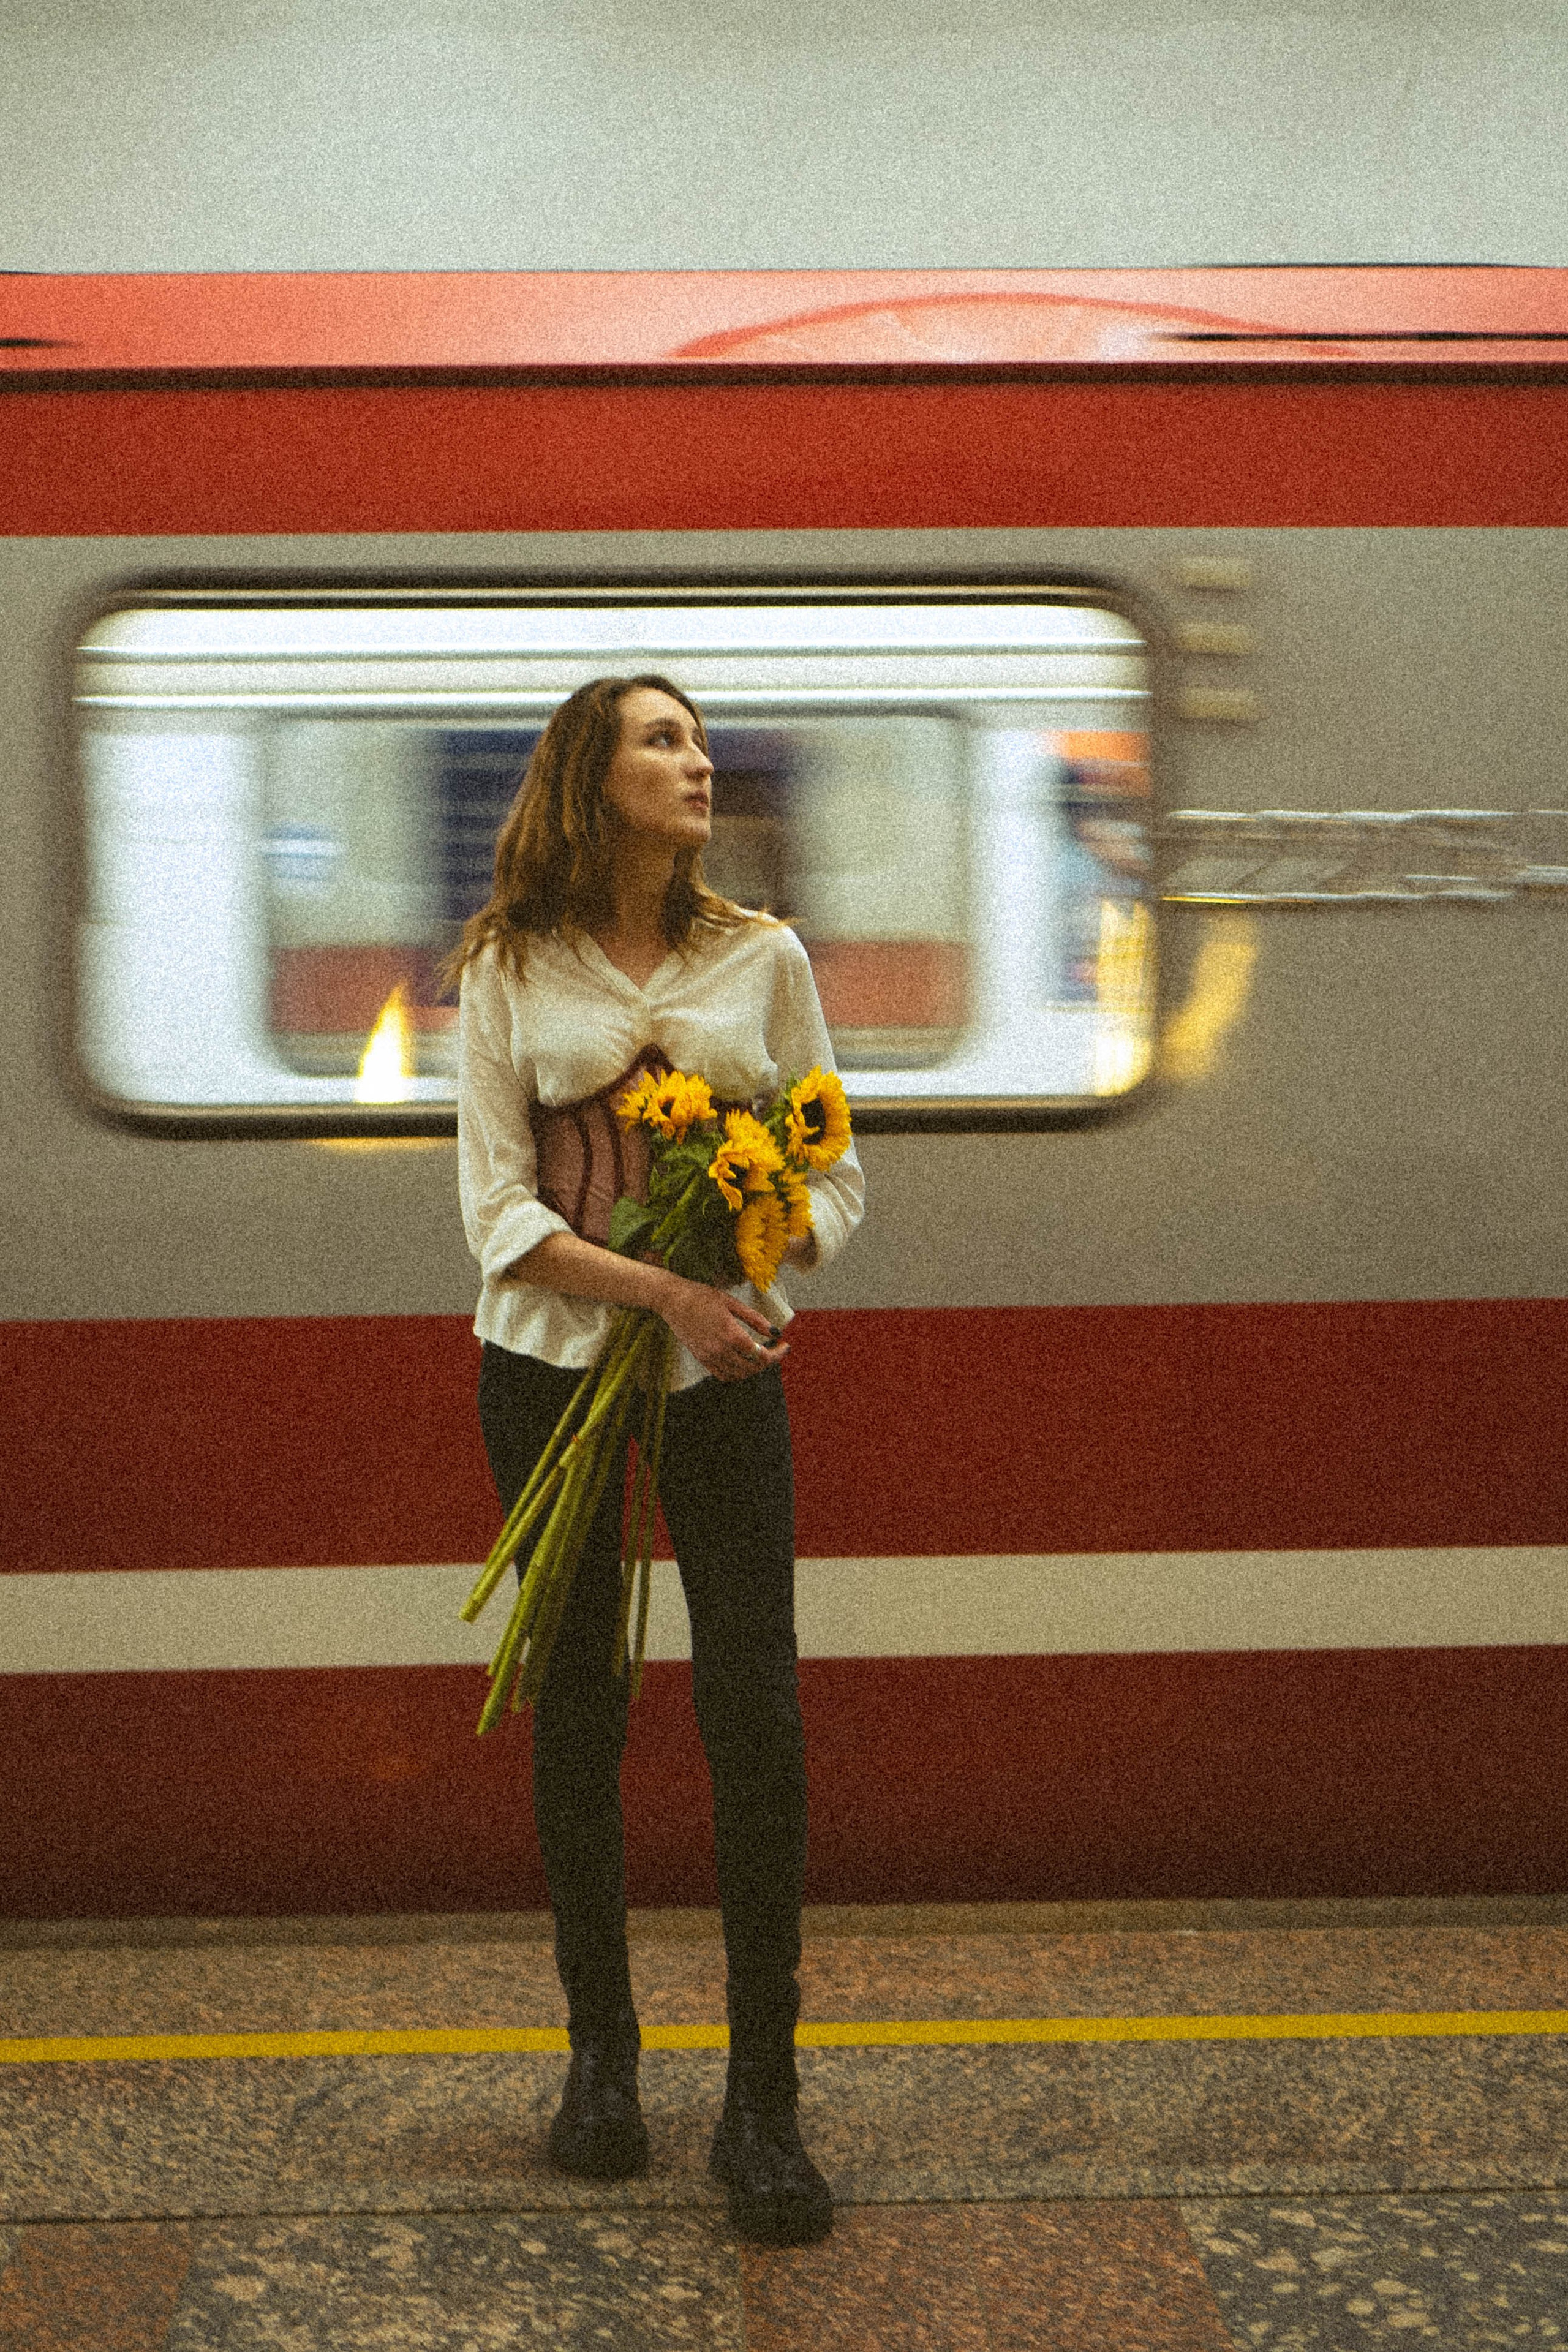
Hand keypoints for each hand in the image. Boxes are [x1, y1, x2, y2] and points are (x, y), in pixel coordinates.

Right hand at [658, 1276, 788, 1381]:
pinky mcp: (701, 1359)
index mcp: (730, 1334)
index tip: (785, 1346)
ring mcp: (709, 1357)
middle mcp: (720, 1349)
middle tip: (775, 1350)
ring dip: (753, 1368)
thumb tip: (775, 1332)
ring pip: (739, 1375)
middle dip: (769, 1361)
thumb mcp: (732, 1302)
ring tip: (760, 1356)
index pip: (761, 1355)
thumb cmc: (701, 1296)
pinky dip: (737, 1373)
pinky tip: (742, 1362)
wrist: (672, 1300)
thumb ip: (755, 1319)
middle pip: (752, 1367)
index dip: (777, 1354)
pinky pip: (723, 1375)